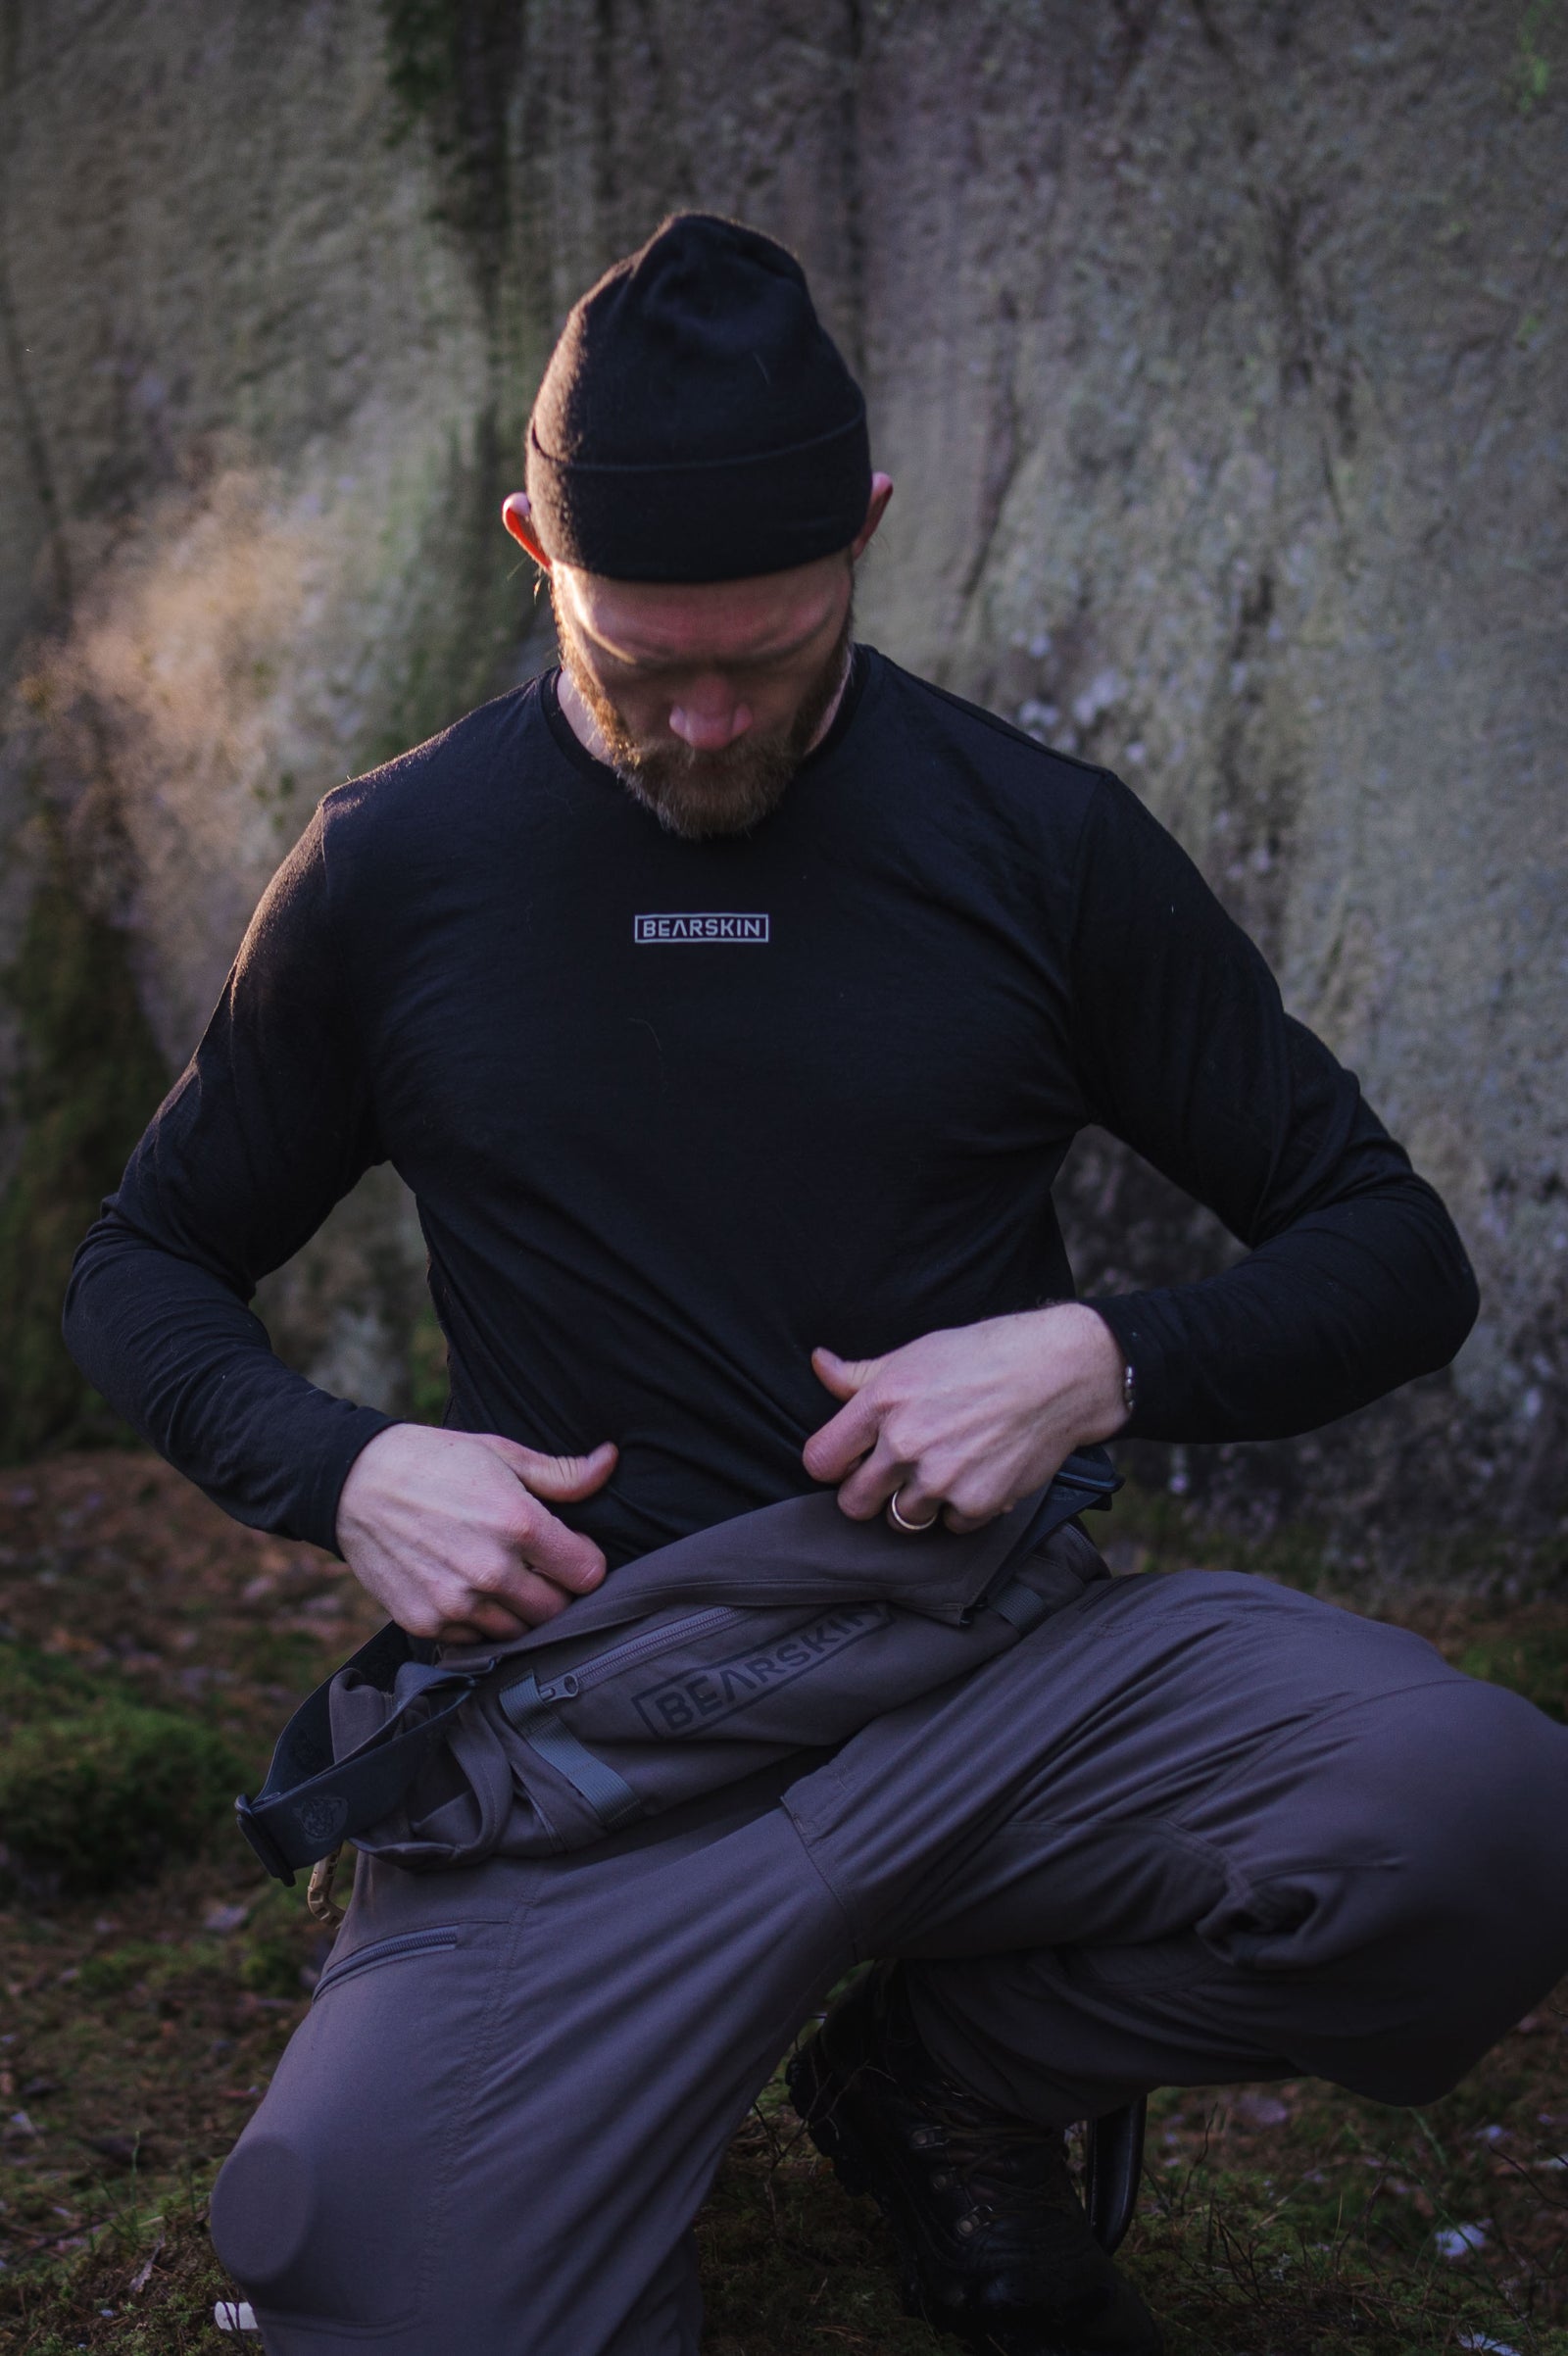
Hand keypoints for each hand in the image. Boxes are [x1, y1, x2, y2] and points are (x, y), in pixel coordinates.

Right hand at [335, 1424, 617, 1643]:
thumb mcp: (501, 1455)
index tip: (570, 1549)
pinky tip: (469, 1590)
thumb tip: (610, 1462)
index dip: (585, 1561)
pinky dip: (480, 1623)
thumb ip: (561, 1474)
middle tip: (538, 1567)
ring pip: (519, 1633)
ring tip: (503, 1578)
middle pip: (557, 1610)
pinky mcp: (426, 1624)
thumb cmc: (435, 1462)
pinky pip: (476, 1641)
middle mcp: (490, 1572)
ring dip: (519, 1612)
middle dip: (556, 1590)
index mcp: (518, 1525)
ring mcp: (456, 1604)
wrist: (355, 1485)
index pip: (588, 1574)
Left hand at [801, 1305, 1127, 1532]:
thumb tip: (819, 1365)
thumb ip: (860, 1374)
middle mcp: (905, 1444)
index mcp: (882, 1403)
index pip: (820, 1461)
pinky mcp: (977, 1503)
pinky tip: (976, 1475)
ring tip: (941, 1471)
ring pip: (901, 1521)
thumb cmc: (983, 1355)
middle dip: (868, 1494)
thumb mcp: (915, 1354)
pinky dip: (960, 1509)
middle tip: (892, 1477)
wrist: (1057, 1373)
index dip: (832, 1464)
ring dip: (915, 1504)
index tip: (848, 1461)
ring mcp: (941, 1478)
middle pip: (853, 1504)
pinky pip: (949, 1526)